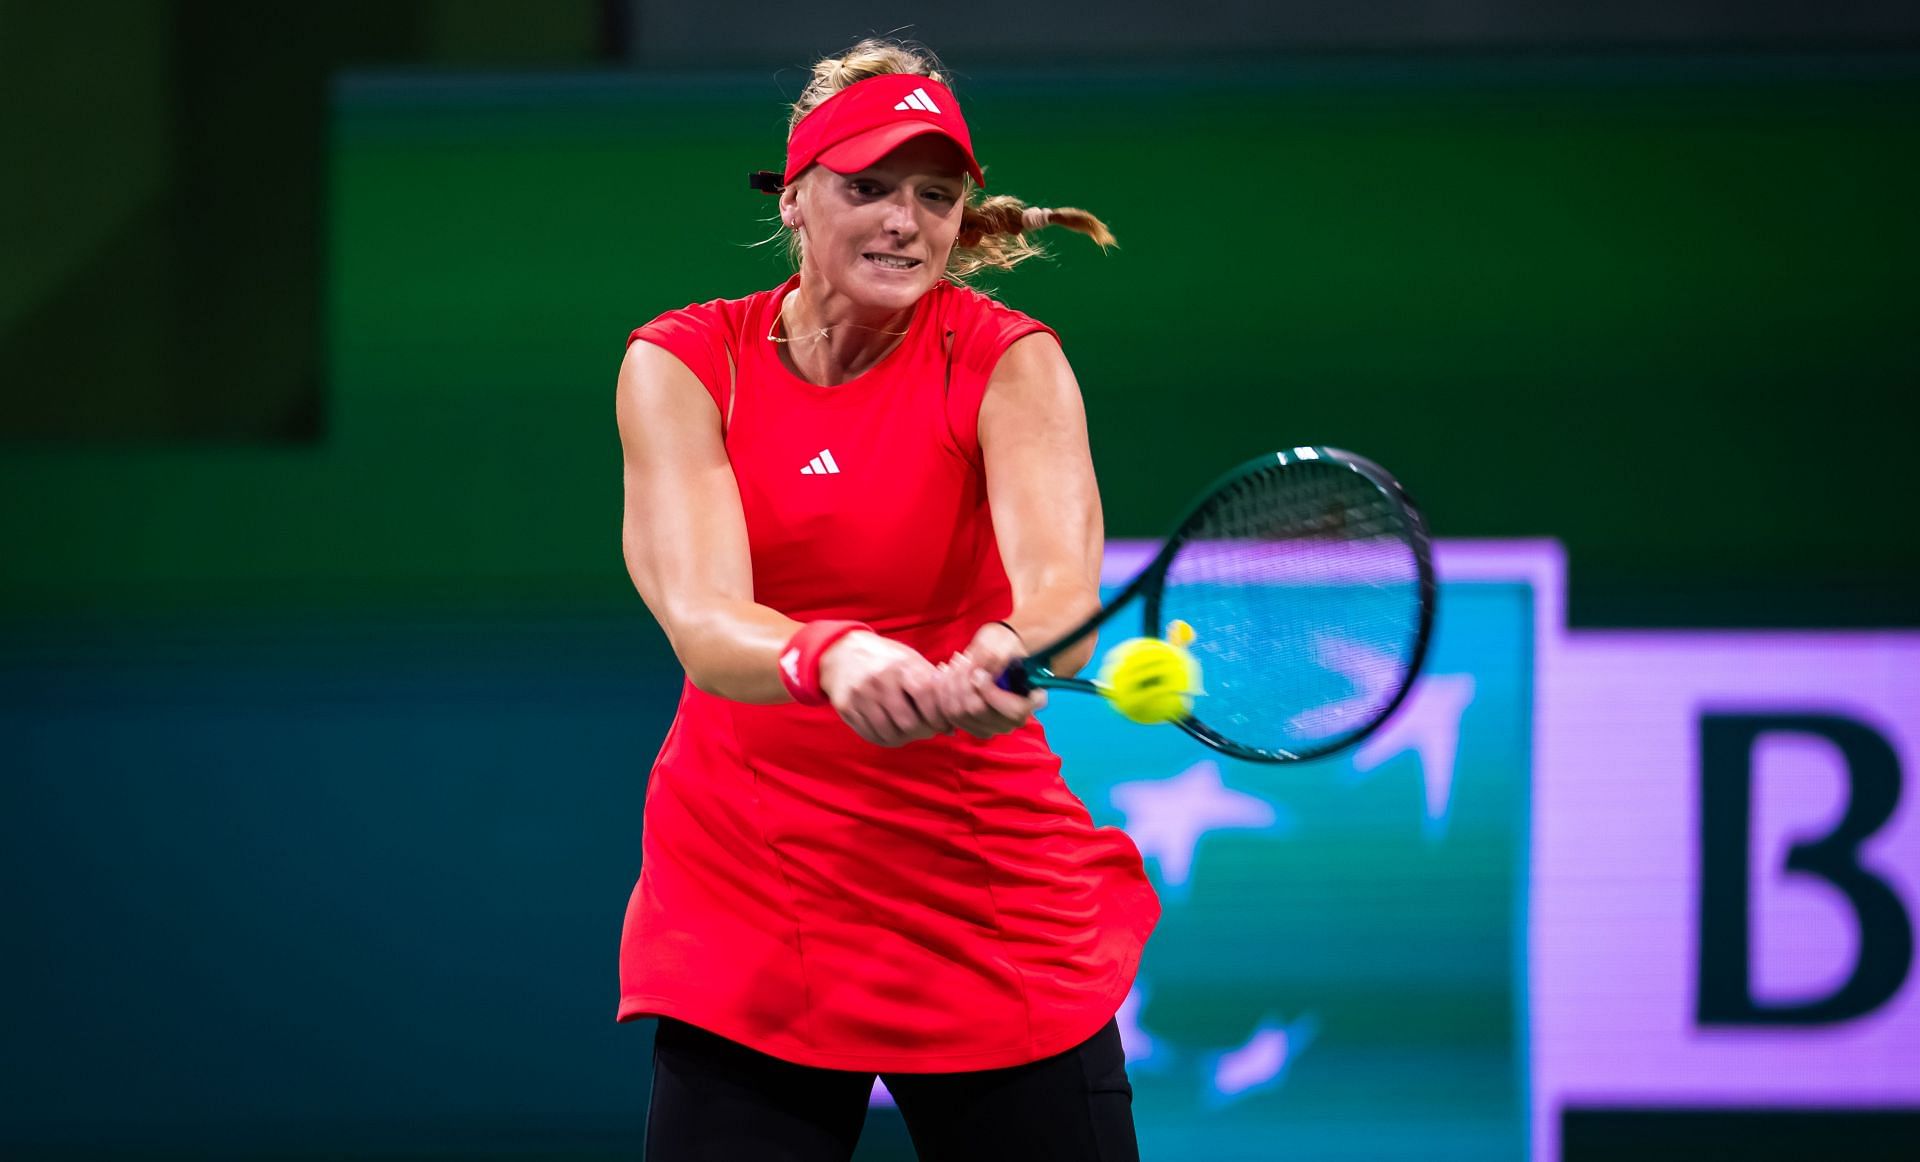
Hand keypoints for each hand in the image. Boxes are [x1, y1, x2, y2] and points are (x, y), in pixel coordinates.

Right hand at [818, 631, 952, 746]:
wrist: (842, 652)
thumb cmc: (886, 660)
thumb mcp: (911, 662)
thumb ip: (933, 691)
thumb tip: (951, 728)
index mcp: (901, 665)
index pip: (926, 696)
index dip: (938, 716)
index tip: (942, 724)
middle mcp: (880, 680)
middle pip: (908, 722)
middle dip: (922, 731)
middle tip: (926, 730)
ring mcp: (860, 695)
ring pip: (890, 734)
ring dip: (904, 738)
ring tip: (909, 731)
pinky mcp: (846, 708)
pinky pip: (871, 736)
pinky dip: (886, 739)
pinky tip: (891, 731)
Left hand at [929, 621, 1047, 740]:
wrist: (998, 648)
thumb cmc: (1006, 644)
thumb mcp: (1005, 645)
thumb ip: (995, 660)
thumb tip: (977, 675)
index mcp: (1034, 701)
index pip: (1014, 710)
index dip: (991, 693)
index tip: (978, 672)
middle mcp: (1014, 720)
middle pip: (979, 712)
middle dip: (963, 683)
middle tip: (960, 659)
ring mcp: (993, 725)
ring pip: (960, 714)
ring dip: (950, 686)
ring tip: (951, 664)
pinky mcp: (972, 724)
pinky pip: (949, 715)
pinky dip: (941, 693)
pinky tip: (941, 674)